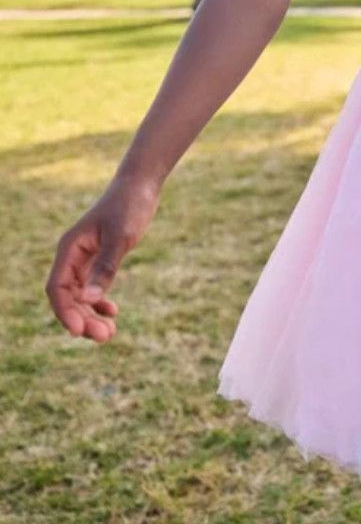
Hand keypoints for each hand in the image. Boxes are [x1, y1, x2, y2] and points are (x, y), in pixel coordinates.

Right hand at [46, 174, 160, 342]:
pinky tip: (113, 312)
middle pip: (67, 296)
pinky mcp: (99, 258)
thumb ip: (105, 267)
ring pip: (79, 295)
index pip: (56, 288)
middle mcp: (73, 255)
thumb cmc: (129, 207)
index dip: (64, 312)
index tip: (79, 332)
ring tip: (110, 333)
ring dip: (91, 315)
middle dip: (82, 319)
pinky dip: (99, 302)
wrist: (141, 186)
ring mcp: (85, 257)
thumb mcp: (121, 238)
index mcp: (70, 248)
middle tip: (105, 337)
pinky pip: (91, 287)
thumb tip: (89, 300)